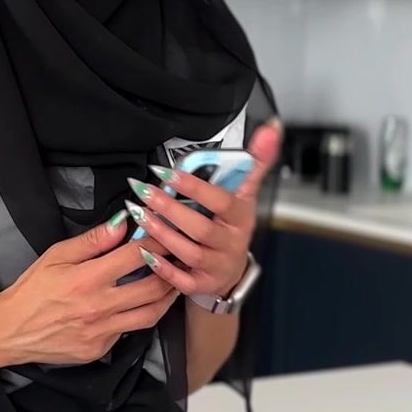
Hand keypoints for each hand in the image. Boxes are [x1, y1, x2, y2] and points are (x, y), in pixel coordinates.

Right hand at [0, 214, 179, 366]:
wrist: (10, 331)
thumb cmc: (31, 290)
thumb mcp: (55, 256)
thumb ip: (91, 241)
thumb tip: (121, 222)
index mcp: (87, 279)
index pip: (135, 256)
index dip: (157, 242)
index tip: (168, 233)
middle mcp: (99, 307)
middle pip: (153, 288)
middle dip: (172, 271)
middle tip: (182, 259)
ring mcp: (102, 332)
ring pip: (150, 315)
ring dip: (167, 298)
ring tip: (176, 283)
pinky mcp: (100, 349)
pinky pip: (129, 332)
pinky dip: (141, 316)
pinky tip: (144, 305)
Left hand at [127, 119, 281, 299]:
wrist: (231, 270)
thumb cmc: (231, 225)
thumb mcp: (245, 193)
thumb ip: (256, 160)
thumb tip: (272, 128)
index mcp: (241, 217)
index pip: (221, 201)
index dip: (195, 187)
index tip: (168, 172)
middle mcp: (231, 243)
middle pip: (200, 227)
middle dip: (170, 208)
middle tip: (143, 191)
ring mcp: (217, 266)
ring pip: (189, 251)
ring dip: (162, 233)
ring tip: (139, 214)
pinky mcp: (202, 284)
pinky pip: (181, 279)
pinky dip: (163, 267)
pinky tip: (145, 251)